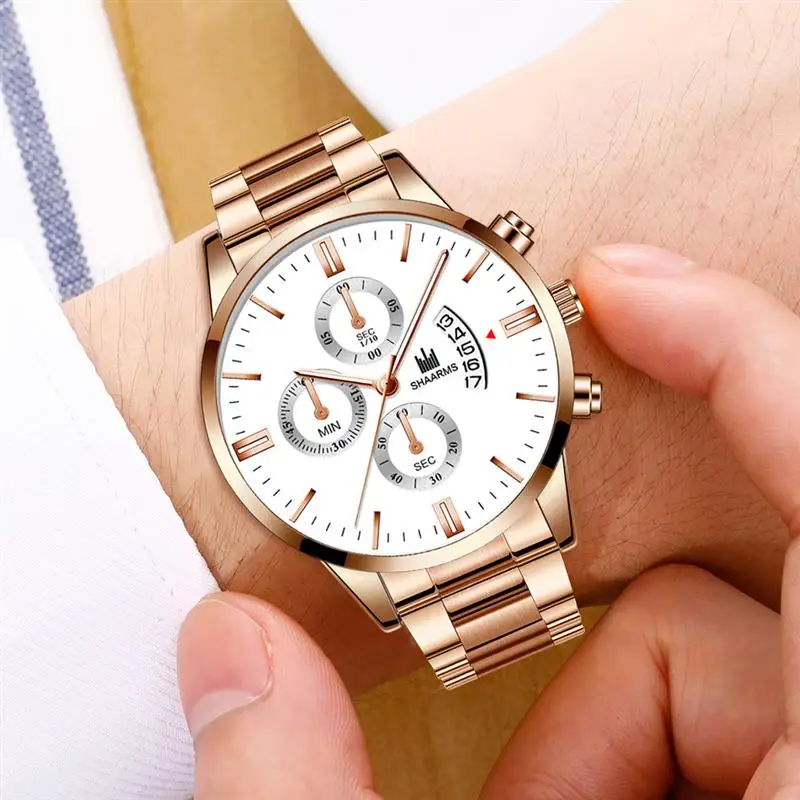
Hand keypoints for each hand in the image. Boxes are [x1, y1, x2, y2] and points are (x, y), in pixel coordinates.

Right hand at [177, 244, 798, 798]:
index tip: (625, 282)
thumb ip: (311, 790)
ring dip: (585, 735)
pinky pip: (709, 716)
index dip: (730, 343)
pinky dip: (614, 754)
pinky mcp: (789, 789)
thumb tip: (229, 656)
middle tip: (510, 769)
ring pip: (697, 663)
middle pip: (702, 604)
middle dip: (581, 660)